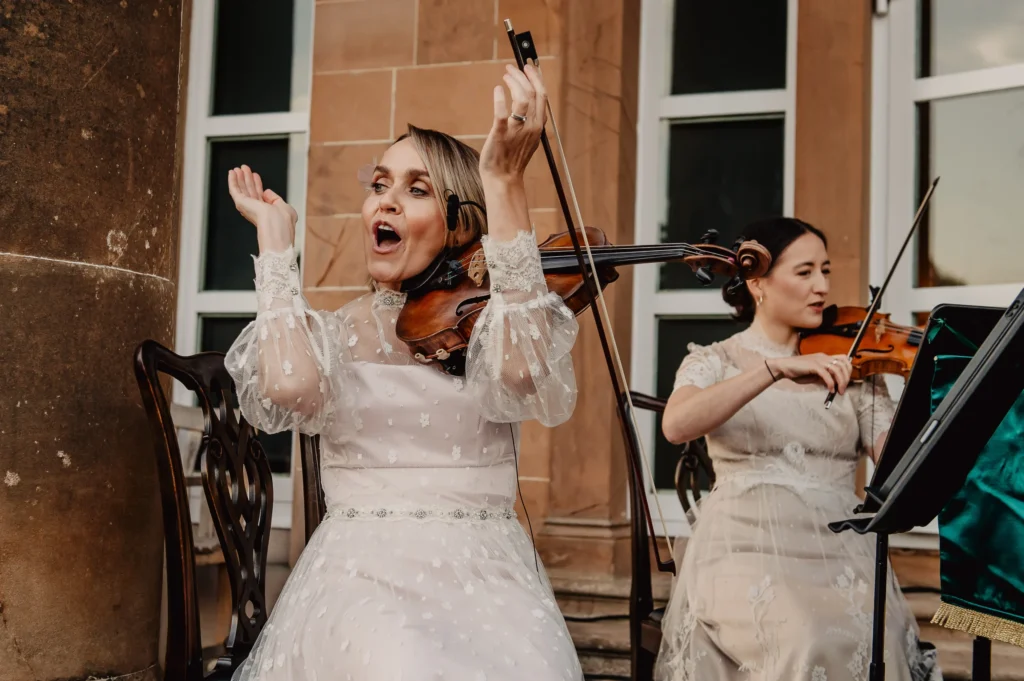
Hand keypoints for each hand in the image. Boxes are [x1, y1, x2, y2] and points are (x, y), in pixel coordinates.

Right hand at [227, 165, 297, 251]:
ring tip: (238, 168)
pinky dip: (232, 181)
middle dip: (247, 179)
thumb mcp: (285, 206)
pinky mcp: (241, 203)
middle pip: (249, 191)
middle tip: (244, 168)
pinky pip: (234, 190)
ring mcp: (248, 207)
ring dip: (239, 178)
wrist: (276, 226)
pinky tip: (232, 173)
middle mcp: (256, 210)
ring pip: (242, 189)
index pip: (260, 195)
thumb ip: (276, 198)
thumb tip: (266, 191)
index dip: (257, 184)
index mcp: (267, 213)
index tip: (256, 175)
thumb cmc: (284, 222)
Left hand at [479, 64, 546, 181]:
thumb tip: (528, 103)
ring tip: (505, 76)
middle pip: (533, 92)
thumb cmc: (512, 158)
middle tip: (512, 67)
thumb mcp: (528, 138)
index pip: (542, 95)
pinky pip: (502, 113)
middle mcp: (531, 126)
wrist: (503, 178)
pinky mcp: (501, 134)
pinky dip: (500, 99)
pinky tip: (497, 90)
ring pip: (522, 97)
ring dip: (514, 82)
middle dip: (524, 75)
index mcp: (538, 125)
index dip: (536, 77)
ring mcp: (517, 130)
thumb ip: (530, 121)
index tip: (528, 67)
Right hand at [769, 353, 852, 393]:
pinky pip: (827, 374)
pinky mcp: (813, 365)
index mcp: (824, 357)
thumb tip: (834, 384)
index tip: (846, 381)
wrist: (783, 367)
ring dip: (841, 382)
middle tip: (843, 389)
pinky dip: (831, 383)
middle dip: (846, 378)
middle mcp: (823, 357)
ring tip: (838, 391)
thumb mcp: (814, 375)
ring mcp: (819, 360)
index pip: (844, 359)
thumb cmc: (797, 372)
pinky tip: (830, 390)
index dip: (848, 370)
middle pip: (843, 364)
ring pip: (837, 369)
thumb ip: (824, 377)